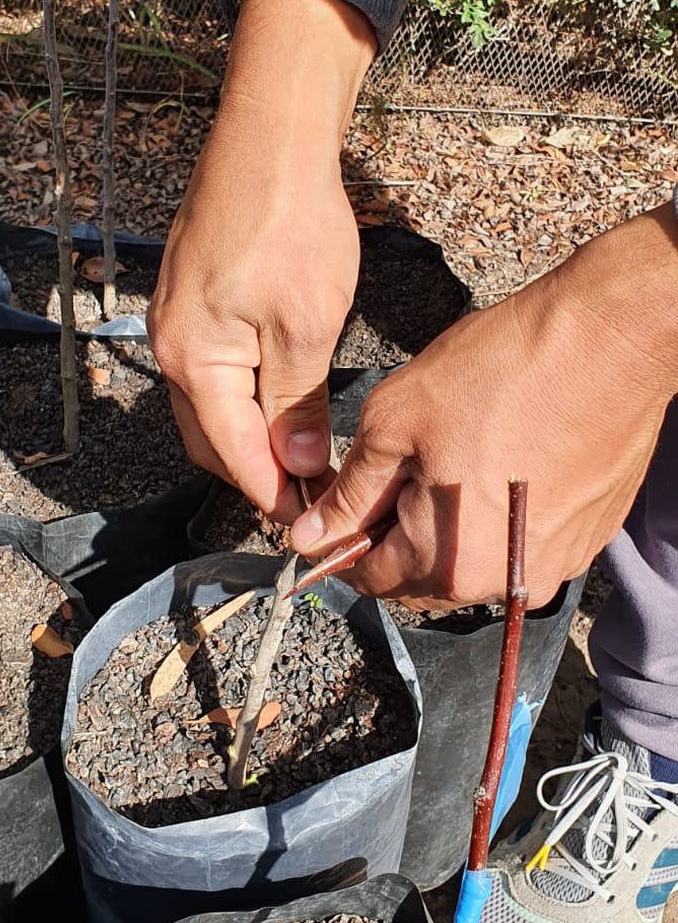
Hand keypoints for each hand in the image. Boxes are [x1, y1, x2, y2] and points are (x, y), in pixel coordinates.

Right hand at [147, 0, 375, 519]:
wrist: (270, 134)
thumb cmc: (290, 221)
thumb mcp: (307, 325)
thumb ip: (299, 404)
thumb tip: (302, 465)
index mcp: (194, 360)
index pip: (233, 453)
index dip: (273, 493)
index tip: (310, 522)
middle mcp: (171, 345)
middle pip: (211, 437)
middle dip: (257, 472)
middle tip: (312, 495)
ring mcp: (177, 318)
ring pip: (212, 403)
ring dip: (251, 435)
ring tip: (305, 455)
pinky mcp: (194, 295)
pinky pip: (215, 367)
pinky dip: (246, 395)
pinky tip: (283, 397)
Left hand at [290, 205, 677, 606]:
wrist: (610, 341)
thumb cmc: (502, 372)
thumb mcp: (394, 422)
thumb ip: (350, 491)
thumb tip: (312, 534)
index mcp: (446, 563)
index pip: (370, 579)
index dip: (341, 541)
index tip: (337, 506)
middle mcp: (503, 581)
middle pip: (421, 578)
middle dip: (395, 534)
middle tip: (395, 468)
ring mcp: (552, 562)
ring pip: (472, 563)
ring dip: (448, 526)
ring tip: (452, 456)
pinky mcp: (586, 537)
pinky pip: (520, 544)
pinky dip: (497, 516)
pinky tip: (499, 460)